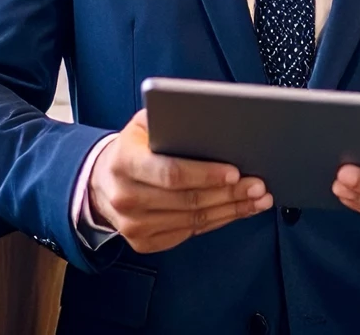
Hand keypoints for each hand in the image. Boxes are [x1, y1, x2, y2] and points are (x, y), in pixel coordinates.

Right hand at [89, 110, 272, 252]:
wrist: (101, 182)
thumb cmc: (131, 148)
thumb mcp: (141, 124)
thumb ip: (168, 119)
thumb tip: (207, 117)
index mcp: (124, 163)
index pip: (171, 173)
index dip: (206, 175)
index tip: (235, 172)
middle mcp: (126, 197)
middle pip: (188, 200)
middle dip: (229, 193)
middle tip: (258, 185)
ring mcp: (133, 225)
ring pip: (193, 219)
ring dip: (231, 209)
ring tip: (257, 198)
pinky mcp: (144, 242)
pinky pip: (190, 232)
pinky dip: (219, 221)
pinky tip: (238, 210)